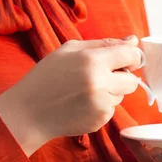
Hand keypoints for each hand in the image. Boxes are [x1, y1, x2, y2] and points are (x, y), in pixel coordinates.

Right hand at [0, 36, 142, 156]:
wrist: (28, 112)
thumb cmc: (47, 76)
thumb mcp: (70, 50)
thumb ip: (104, 44)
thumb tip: (133, 40)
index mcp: (92, 61)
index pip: (132, 56)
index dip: (132, 57)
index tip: (125, 59)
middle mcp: (100, 84)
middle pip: (132, 80)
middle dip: (122, 77)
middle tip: (100, 75)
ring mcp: (101, 105)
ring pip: (122, 96)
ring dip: (111, 92)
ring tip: (85, 90)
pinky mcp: (100, 121)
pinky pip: (112, 109)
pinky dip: (102, 106)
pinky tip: (82, 103)